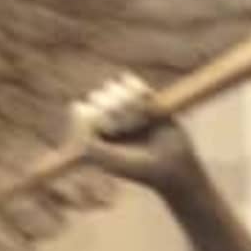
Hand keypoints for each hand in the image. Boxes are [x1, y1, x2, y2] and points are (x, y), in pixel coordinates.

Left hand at [71, 75, 197, 188]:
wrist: (173, 166)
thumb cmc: (140, 168)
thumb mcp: (109, 160)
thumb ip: (88, 141)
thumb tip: (77, 108)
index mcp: (92, 132)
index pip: (81, 110)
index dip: (95, 118)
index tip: (110, 135)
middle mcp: (105, 118)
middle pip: (97, 97)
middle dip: (114, 113)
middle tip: (129, 131)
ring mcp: (123, 106)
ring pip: (113, 87)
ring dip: (128, 105)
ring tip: (141, 122)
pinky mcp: (143, 97)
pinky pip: (131, 82)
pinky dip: (139, 92)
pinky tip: (148, 109)